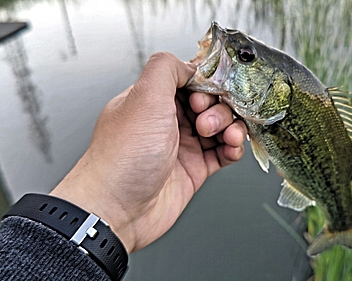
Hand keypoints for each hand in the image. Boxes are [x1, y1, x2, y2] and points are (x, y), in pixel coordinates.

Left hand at [50, 52, 246, 252]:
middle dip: (218, 108)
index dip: (206, 84)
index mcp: (153, 100)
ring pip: (220, 127)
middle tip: (206, 122)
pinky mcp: (194, 169)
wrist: (117, 209)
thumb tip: (189, 65)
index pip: (191, 80)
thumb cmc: (123, 157)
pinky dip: (233, 148)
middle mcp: (168, 121)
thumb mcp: (144, 97)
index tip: (210, 93)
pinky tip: (232, 148)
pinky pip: (223, 152)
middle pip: (210, 102)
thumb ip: (166, 68)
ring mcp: (182, 146)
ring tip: (227, 136)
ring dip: (231, 127)